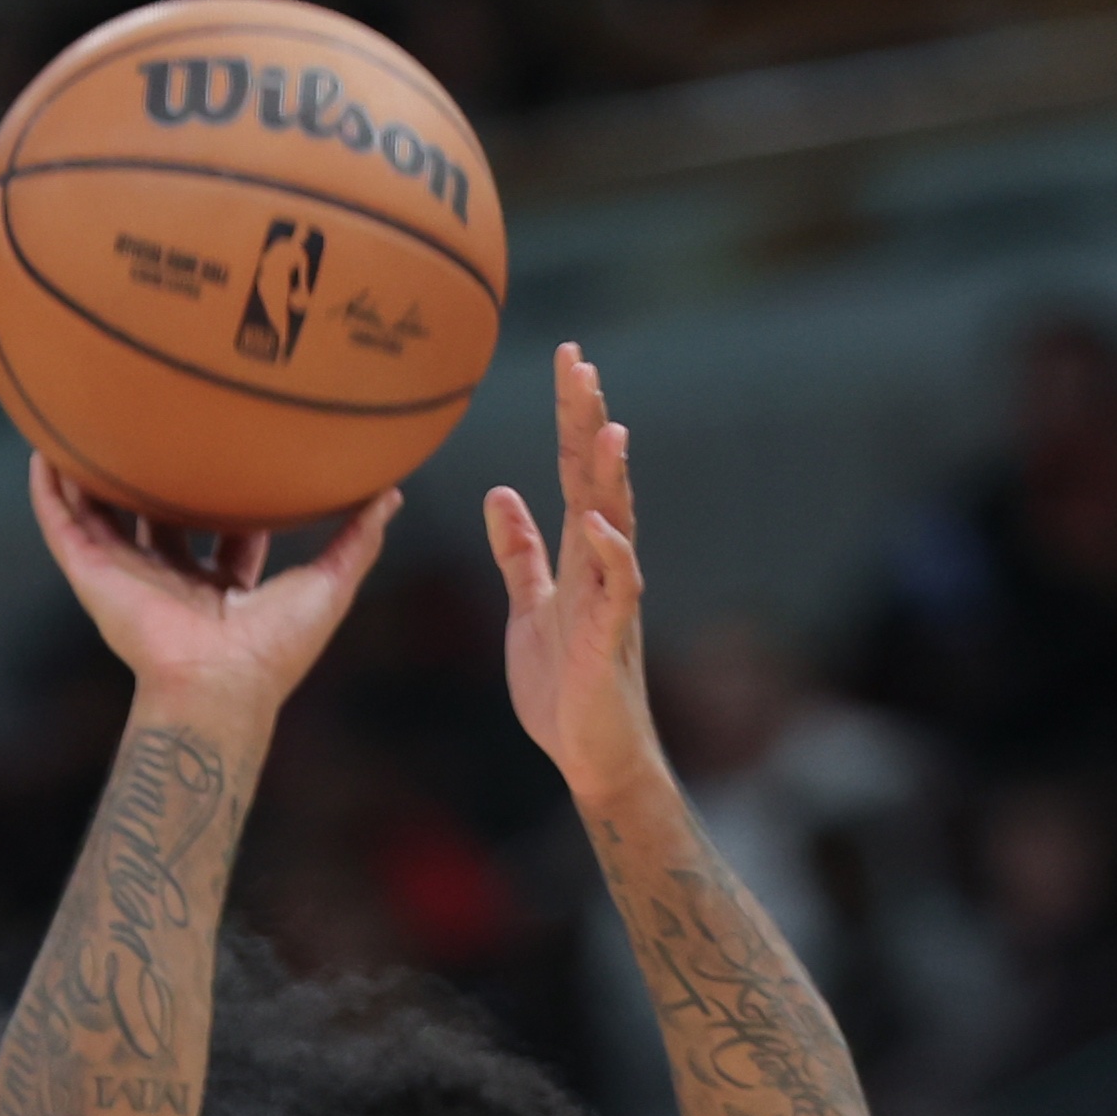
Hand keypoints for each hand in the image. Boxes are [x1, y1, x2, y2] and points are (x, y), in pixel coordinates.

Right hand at [28, 458, 396, 730]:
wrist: (220, 683)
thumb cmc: (275, 649)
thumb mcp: (329, 584)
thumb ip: (357, 540)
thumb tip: (391, 494)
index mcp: (220, 587)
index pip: (222, 531)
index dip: (228, 492)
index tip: (232, 449)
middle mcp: (170, 580)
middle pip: (158, 518)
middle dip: (157, 478)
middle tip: (158, 425)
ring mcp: (128, 577)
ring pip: (102, 516)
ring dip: (91, 474)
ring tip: (83, 422)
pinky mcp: (94, 576)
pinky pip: (62, 524)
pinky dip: (49, 489)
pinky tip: (43, 449)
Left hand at [488, 343, 661, 811]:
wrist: (589, 755)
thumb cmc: (562, 687)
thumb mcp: (529, 607)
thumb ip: (519, 553)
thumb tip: (500, 494)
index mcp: (576, 554)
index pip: (575, 470)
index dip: (571, 416)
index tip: (570, 360)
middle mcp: (599, 565)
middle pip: (596, 480)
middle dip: (588, 422)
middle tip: (581, 363)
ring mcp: (609, 599)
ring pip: (615, 523)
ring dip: (612, 478)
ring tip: (608, 427)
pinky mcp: (609, 639)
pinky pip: (616, 590)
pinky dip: (610, 555)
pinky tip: (598, 524)